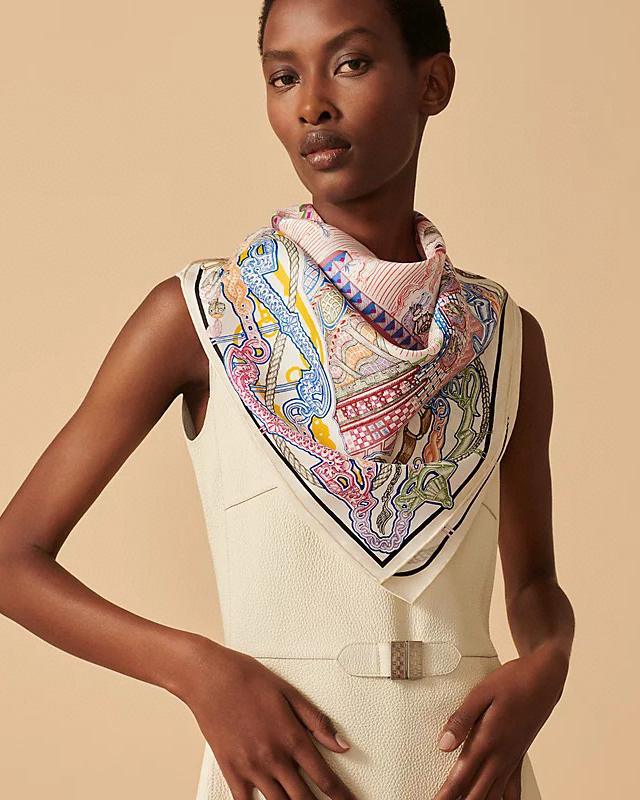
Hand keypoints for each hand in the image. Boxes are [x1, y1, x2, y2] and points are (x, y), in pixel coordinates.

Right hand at [178, 636, 357, 799]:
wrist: (210, 677)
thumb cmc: (248, 679)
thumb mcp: (290, 693)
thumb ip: (318, 722)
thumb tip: (342, 744)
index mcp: (292, 737)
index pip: (325, 778)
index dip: (342, 797)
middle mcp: (273, 757)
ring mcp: (251, 768)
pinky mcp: (231, 771)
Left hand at [433, 645, 567, 798]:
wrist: (544, 679)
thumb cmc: (513, 681)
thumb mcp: (481, 693)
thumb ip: (461, 719)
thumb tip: (444, 744)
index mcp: (487, 740)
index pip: (462, 776)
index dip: (447, 794)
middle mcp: (501, 755)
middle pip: (477, 792)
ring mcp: (511, 758)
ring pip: (495, 794)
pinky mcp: (519, 756)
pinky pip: (513, 789)